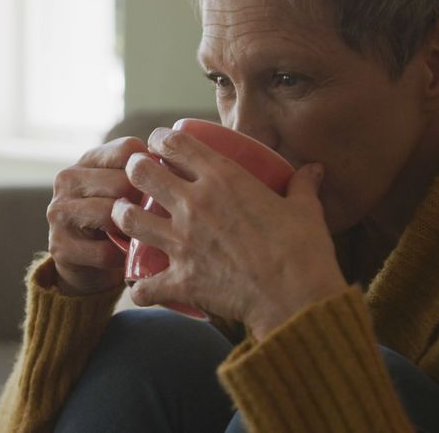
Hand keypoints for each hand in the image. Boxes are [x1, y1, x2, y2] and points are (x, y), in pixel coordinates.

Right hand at [47, 136, 145, 295]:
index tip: (160, 188)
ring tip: (142, 237)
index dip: (151, 169)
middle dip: (144, 203)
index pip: (128, 150)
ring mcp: (59, 211)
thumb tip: (180, 167)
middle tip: (157, 219)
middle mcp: (68, 179)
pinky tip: (125, 257)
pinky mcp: (59, 245)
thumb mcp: (125, 191)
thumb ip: (144, 175)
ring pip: (111, 213)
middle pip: (123, 181)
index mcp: (88, 159)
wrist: (85, 264)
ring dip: (133, 230)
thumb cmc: (116, 221)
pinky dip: (121, 257)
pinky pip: (104, 250)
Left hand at [111, 128, 349, 339]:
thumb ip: (303, 186)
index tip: (158, 144)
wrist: (297, 298)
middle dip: (134, 171)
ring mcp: (182, 242)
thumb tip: (315, 169)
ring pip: (128, 219)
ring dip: (123, 217)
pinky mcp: (180, 278)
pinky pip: (142, 285)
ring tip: (128, 219)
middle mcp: (194, 204)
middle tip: (139, 177)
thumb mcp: (306, 210)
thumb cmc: (303, 250)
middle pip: (140, 173)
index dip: (159, 139)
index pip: (174, 143)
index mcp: (224, 178)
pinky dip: (139, 288)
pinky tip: (142, 287)